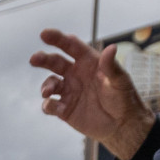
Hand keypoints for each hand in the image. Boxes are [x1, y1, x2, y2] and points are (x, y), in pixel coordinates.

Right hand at [32, 30, 155, 154]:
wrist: (122, 125)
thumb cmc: (124, 99)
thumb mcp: (121, 81)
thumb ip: (111, 66)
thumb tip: (111, 48)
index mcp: (88, 62)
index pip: (71, 46)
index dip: (58, 39)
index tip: (45, 34)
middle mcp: (76, 74)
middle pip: (55, 62)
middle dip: (43, 59)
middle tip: (34, 59)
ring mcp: (69, 91)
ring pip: (50, 84)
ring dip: (46, 86)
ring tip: (47, 92)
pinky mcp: (65, 109)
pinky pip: (51, 105)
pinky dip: (48, 105)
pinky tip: (53, 107)